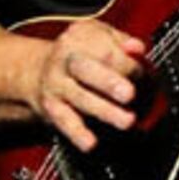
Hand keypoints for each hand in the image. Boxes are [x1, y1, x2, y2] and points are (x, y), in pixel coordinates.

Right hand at [25, 17, 142, 151]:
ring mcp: (56, 85)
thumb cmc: (79, 53)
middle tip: (130, 94)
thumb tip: (137, 48)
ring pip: (80, 98)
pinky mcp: (51, 108)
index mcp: (78, 39)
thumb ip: (121, 41)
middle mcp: (64, 61)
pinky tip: (90, 143)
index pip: (106, 50)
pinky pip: (64, 121)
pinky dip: (77, 134)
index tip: (144, 75)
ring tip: (127, 121)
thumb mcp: (98, 35)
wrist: (34, 70)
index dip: (128, 65)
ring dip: (105, 111)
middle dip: (109, 82)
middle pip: (86, 70)